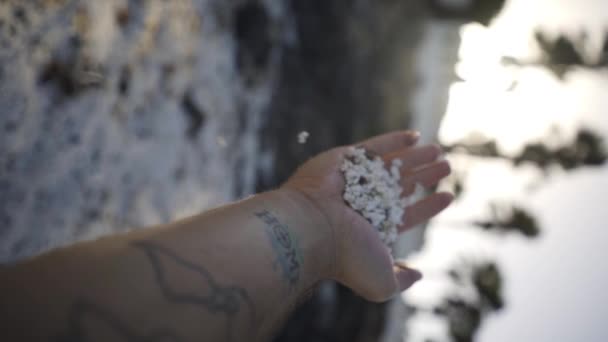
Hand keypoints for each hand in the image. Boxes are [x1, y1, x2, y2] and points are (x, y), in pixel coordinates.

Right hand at [283, 131, 452, 300]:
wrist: (312, 227)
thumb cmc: (347, 256)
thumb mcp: (382, 282)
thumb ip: (401, 280)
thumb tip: (417, 273)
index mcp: (372, 229)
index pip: (407, 215)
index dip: (428, 206)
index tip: (448, 196)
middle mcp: (363, 203)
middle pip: (402, 186)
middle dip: (424, 177)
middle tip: (446, 166)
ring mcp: (353, 180)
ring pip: (391, 165)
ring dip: (415, 157)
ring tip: (438, 151)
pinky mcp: (344, 159)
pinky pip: (372, 148)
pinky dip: (394, 141)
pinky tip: (415, 137)